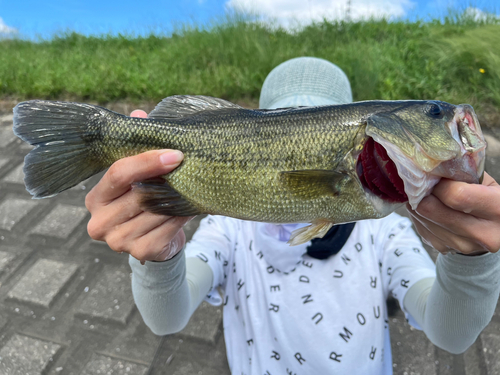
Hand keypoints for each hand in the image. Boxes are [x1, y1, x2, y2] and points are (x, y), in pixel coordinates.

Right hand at [85, 109, 190, 262]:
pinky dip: (182, 217)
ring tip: (194, 186)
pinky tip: (192, 207)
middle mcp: (100, 222)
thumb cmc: (145, 201)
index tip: (175, 154)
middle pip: (139, 194)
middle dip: (168, 180)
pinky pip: (167, 230)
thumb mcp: (139, 175)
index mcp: (95, 198)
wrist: (156, 239)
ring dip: (178, 199)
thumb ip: (136, 146)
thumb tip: (139, 114)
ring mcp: (118, 241)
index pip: (118, 173)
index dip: (147, 162)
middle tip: (192, 167)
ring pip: (156, 212)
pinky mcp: (140, 253)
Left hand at [407, 172, 499, 255]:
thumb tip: (430, 168)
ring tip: (423, 195)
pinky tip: (428, 209)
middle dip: (422, 193)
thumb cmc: (487, 199)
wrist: (493, 230)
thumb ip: (462, 174)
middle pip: (433, 209)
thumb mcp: (484, 182)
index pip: (457, 196)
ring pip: (423, 219)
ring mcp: (464, 246)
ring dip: (417, 204)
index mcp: (498, 209)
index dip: (439, 184)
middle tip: (420, 183)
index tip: (434, 177)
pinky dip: (419, 217)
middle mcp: (484, 233)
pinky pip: (421, 229)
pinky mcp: (447, 250)